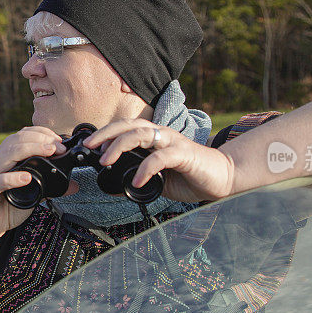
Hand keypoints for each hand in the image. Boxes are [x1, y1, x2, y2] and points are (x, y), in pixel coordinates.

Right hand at [0, 126, 72, 240]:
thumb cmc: (8, 205)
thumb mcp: (34, 193)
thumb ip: (51, 186)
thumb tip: (73, 185)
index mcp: (9, 158)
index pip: (23, 135)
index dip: (42, 133)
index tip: (59, 140)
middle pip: (17, 139)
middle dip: (40, 139)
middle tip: (59, 147)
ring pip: (8, 154)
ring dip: (30, 149)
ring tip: (48, 152)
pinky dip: (12, 178)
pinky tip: (27, 177)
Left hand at [83, 119, 234, 203]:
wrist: (222, 178)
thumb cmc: (190, 176)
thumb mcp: (158, 180)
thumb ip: (139, 179)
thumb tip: (116, 187)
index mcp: (154, 138)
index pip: (125, 128)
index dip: (106, 134)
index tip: (89, 146)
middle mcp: (162, 135)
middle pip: (128, 125)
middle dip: (105, 134)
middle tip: (90, 146)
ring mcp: (173, 142)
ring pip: (141, 134)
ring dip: (119, 146)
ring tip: (105, 161)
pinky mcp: (184, 154)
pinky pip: (160, 158)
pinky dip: (145, 169)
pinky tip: (136, 181)